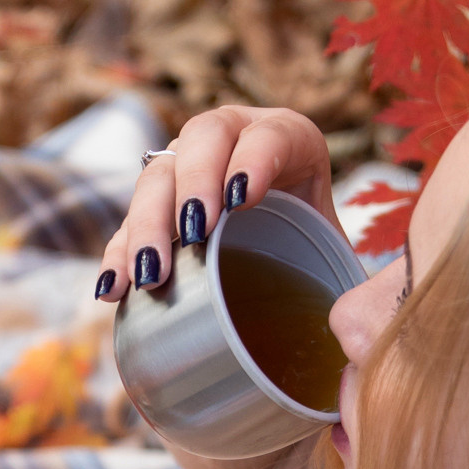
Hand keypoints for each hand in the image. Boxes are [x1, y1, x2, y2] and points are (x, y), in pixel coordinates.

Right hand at [96, 103, 341, 300]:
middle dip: (193, 184)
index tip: (244, 197)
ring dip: (148, 223)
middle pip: (202, 139)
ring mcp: (187, 169)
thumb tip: (355, 336)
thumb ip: (351, 285)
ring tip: (151, 274)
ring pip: (156, 177)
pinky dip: (118, 256)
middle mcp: (231, 140)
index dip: (256, 157)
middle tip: (194, 232)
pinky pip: (128, 225)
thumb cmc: (322, 254)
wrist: (290, 262)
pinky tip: (112, 290)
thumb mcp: (339, 255)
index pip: (271, 133)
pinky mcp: (155, 209)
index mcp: (288, 138)